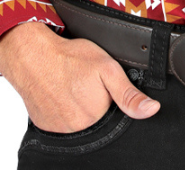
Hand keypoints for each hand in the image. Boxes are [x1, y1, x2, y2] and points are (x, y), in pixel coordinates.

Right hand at [0, 21, 159, 132]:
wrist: (33, 56)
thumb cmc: (70, 58)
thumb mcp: (108, 69)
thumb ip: (129, 94)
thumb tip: (151, 110)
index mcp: (96, 118)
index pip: (112, 115)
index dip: (110, 99)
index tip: (101, 85)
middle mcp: (77, 129)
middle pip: (95, 119)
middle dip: (94, 102)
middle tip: (85, 82)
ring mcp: (58, 129)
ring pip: (77, 120)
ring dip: (77, 106)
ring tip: (72, 85)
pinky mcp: (44, 125)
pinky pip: (60, 121)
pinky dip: (62, 109)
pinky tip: (60, 92)